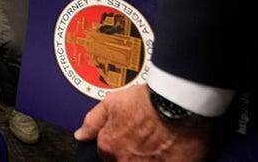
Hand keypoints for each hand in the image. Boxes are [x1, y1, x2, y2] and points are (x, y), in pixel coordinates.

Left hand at [74, 84, 208, 160]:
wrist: (177, 105)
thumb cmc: (146, 102)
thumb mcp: (111, 103)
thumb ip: (92, 121)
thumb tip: (80, 135)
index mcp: (109, 147)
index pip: (106, 153)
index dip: (117, 142)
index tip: (127, 135)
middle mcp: (125, 161)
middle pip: (124, 160)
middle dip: (132, 152)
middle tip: (144, 137)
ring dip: (147, 156)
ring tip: (157, 142)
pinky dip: (164, 159)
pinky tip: (169, 149)